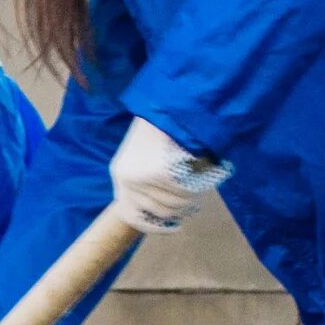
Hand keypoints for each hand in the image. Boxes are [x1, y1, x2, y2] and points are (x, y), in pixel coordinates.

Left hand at [107, 116, 227, 233]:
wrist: (171, 99)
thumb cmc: (163, 124)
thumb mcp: (146, 153)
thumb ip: (151, 180)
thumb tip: (170, 210)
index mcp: (119, 174)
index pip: (131, 215)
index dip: (154, 225)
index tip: (174, 225)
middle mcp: (126, 179)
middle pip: (160, 211)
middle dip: (182, 207)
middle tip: (198, 194)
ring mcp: (142, 178)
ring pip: (176, 203)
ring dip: (193, 194)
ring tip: (201, 177)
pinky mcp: (160, 173)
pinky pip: (186, 191)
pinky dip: (199, 184)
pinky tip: (204, 171)